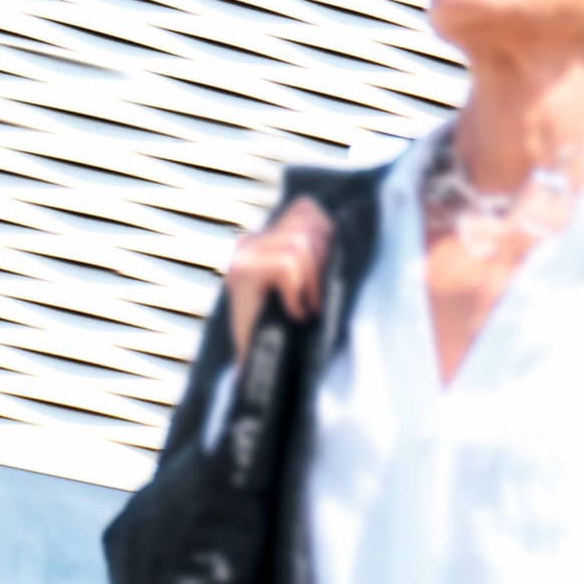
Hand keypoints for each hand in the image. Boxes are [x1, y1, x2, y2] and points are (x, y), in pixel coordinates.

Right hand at [224, 201, 333, 359]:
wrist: (263, 374)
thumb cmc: (293, 335)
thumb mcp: (312, 286)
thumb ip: (319, 256)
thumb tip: (343, 232)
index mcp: (268, 239)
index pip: (306, 209)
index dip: (328, 235)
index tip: (328, 273)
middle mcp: (252, 241)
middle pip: (307, 223)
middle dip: (324, 261)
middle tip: (316, 299)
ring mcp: (243, 255)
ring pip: (300, 244)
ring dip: (313, 282)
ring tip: (306, 309)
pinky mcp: (240, 272)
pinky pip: (287, 264)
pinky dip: (299, 292)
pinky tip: (295, 313)